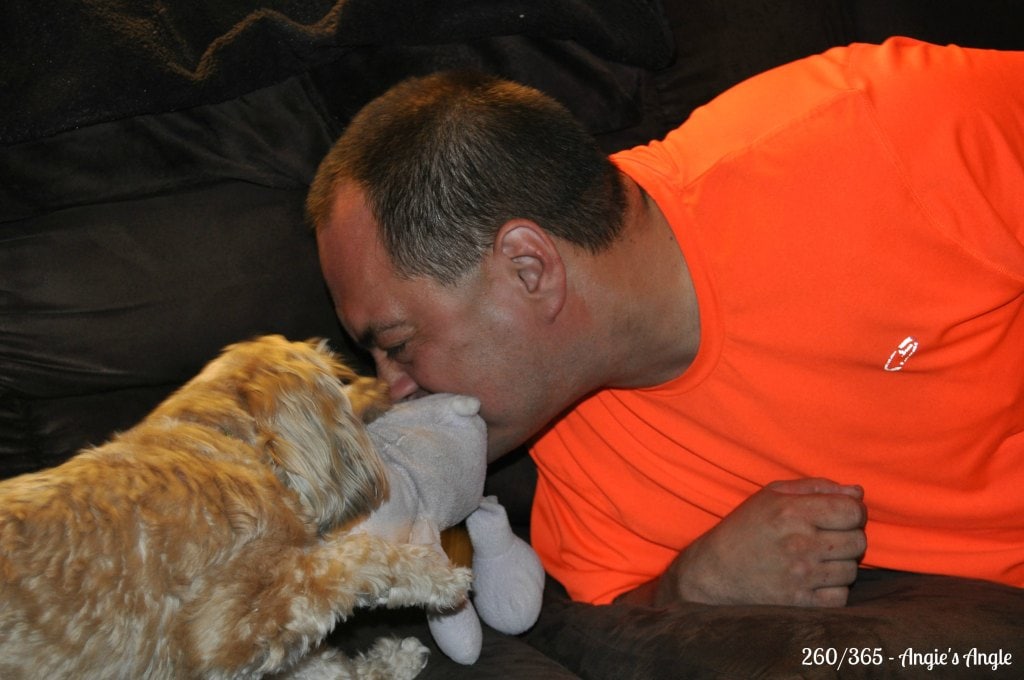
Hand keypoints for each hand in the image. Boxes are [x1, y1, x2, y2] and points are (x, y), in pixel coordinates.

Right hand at [628, 478, 866, 606]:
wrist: (714, 572)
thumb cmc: (745, 527)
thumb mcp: (772, 495)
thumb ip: (816, 487)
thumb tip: (857, 492)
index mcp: (792, 512)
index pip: (853, 511)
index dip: (854, 512)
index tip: (841, 516)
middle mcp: (799, 543)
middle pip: (858, 540)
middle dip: (848, 536)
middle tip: (828, 537)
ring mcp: (801, 576)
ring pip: (851, 570)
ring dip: (840, 564)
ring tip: (817, 558)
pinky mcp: (800, 602)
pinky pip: (841, 596)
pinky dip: (833, 589)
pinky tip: (815, 579)